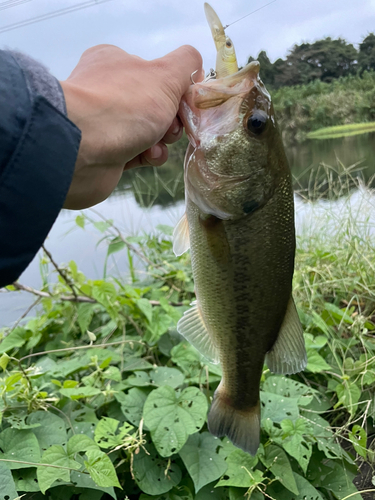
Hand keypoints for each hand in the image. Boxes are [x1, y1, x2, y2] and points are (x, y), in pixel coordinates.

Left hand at [60, 44, 202, 208]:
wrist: (81, 150)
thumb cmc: (123, 105)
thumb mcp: (165, 75)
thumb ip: (186, 64)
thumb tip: (194, 67)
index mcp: (116, 62)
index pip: (157, 73)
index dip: (177, 89)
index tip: (186, 104)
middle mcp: (108, 90)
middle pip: (156, 105)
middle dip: (170, 119)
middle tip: (169, 126)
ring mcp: (105, 123)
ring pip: (150, 131)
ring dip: (161, 140)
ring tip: (155, 145)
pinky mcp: (106, 152)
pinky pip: (138, 152)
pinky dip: (148, 155)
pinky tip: (147, 156)